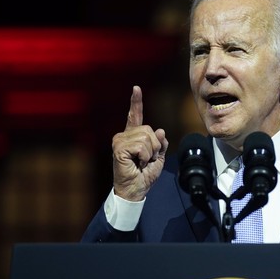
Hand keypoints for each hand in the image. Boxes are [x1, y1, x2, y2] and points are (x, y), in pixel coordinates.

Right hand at [111, 85, 168, 201]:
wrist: (136, 190)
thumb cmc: (144, 175)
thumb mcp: (158, 157)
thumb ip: (160, 144)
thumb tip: (160, 131)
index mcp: (133, 136)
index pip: (134, 116)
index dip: (136, 102)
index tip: (136, 88)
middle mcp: (124, 136)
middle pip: (148, 129)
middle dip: (155, 147)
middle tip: (146, 160)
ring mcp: (120, 141)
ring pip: (146, 137)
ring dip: (150, 153)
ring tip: (142, 162)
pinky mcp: (119, 149)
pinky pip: (141, 146)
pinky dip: (145, 156)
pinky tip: (138, 163)